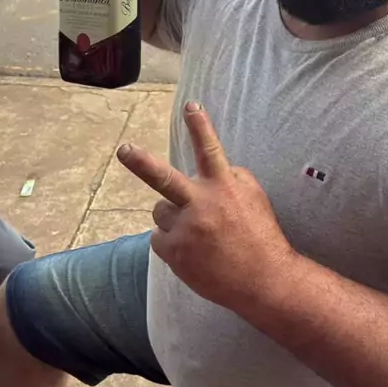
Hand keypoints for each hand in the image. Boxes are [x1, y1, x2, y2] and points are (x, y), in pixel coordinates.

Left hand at [117, 102, 293, 311]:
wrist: (264, 280)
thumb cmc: (260, 235)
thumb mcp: (253, 195)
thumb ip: (229, 176)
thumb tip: (205, 170)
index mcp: (224, 187)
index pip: (210, 150)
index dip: (200, 126)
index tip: (190, 105)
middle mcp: (202, 205)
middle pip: (164, 179)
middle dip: (140, 162)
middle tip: (123, 150)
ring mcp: (186, 230)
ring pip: (161, 210)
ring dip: (173, 217)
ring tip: (198, 233)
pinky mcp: (174, 253)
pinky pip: (159, 237)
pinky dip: (171, 242)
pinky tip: (192, 250)